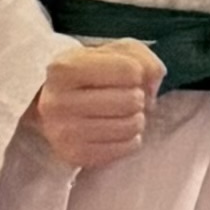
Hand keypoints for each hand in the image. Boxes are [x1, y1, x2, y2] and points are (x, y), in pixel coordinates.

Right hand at [29, 36, 160, 164]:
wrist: (58, 107)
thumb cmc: (92, 75)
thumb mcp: (114, 54)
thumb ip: (141, 57)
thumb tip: (152, 81)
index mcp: (64, 68)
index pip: (130, 71)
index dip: (137, 73)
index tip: (124, 76)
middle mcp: (57, 101)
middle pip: (132, 100)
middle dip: (137, 97)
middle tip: (124, 98)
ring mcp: (63, 132)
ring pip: (131, 126)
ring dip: (136, 119)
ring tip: (121, 114)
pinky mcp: (75, 155)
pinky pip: (127, 147)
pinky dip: (131, 138)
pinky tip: (116, 130)